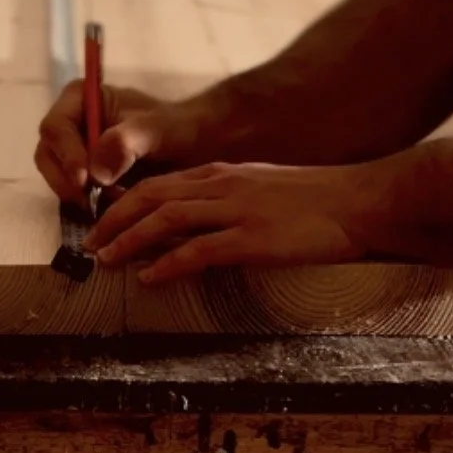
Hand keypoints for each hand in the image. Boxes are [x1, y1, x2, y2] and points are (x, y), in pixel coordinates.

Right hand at [35, 82, 199, 206]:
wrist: (192, 148)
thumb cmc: (175, 128)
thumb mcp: (156, 129)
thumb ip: (126, 143)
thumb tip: (96, 173)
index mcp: (81, 98)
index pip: (56, 127)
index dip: (66, 155)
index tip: (85, 180)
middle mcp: (70, 123)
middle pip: (47, 154)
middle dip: (66, 180)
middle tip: (90, 202)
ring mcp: (73, 150)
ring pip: (56, 177)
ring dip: (76, 196)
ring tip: (108, 205)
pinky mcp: (81, 175)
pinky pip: (71, 193)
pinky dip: (86, 204)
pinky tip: (108, 211)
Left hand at [86, 161, 374, 283]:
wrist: (361, 201)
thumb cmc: (318, 201)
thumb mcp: (263, 190)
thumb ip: (228, 201)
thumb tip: (199, 226)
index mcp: (223, 173)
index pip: (159, 183)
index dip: (124, 203)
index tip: (103, 223)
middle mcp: (223, 185)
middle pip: (151, 196)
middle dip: (114, 220)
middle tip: (91, 245)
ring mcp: (237, 210)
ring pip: (166, 219)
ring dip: (130, 241)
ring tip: (106, 262)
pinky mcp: (254, 238)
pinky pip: (199, 251)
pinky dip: (168, 264)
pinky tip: (149, 279)